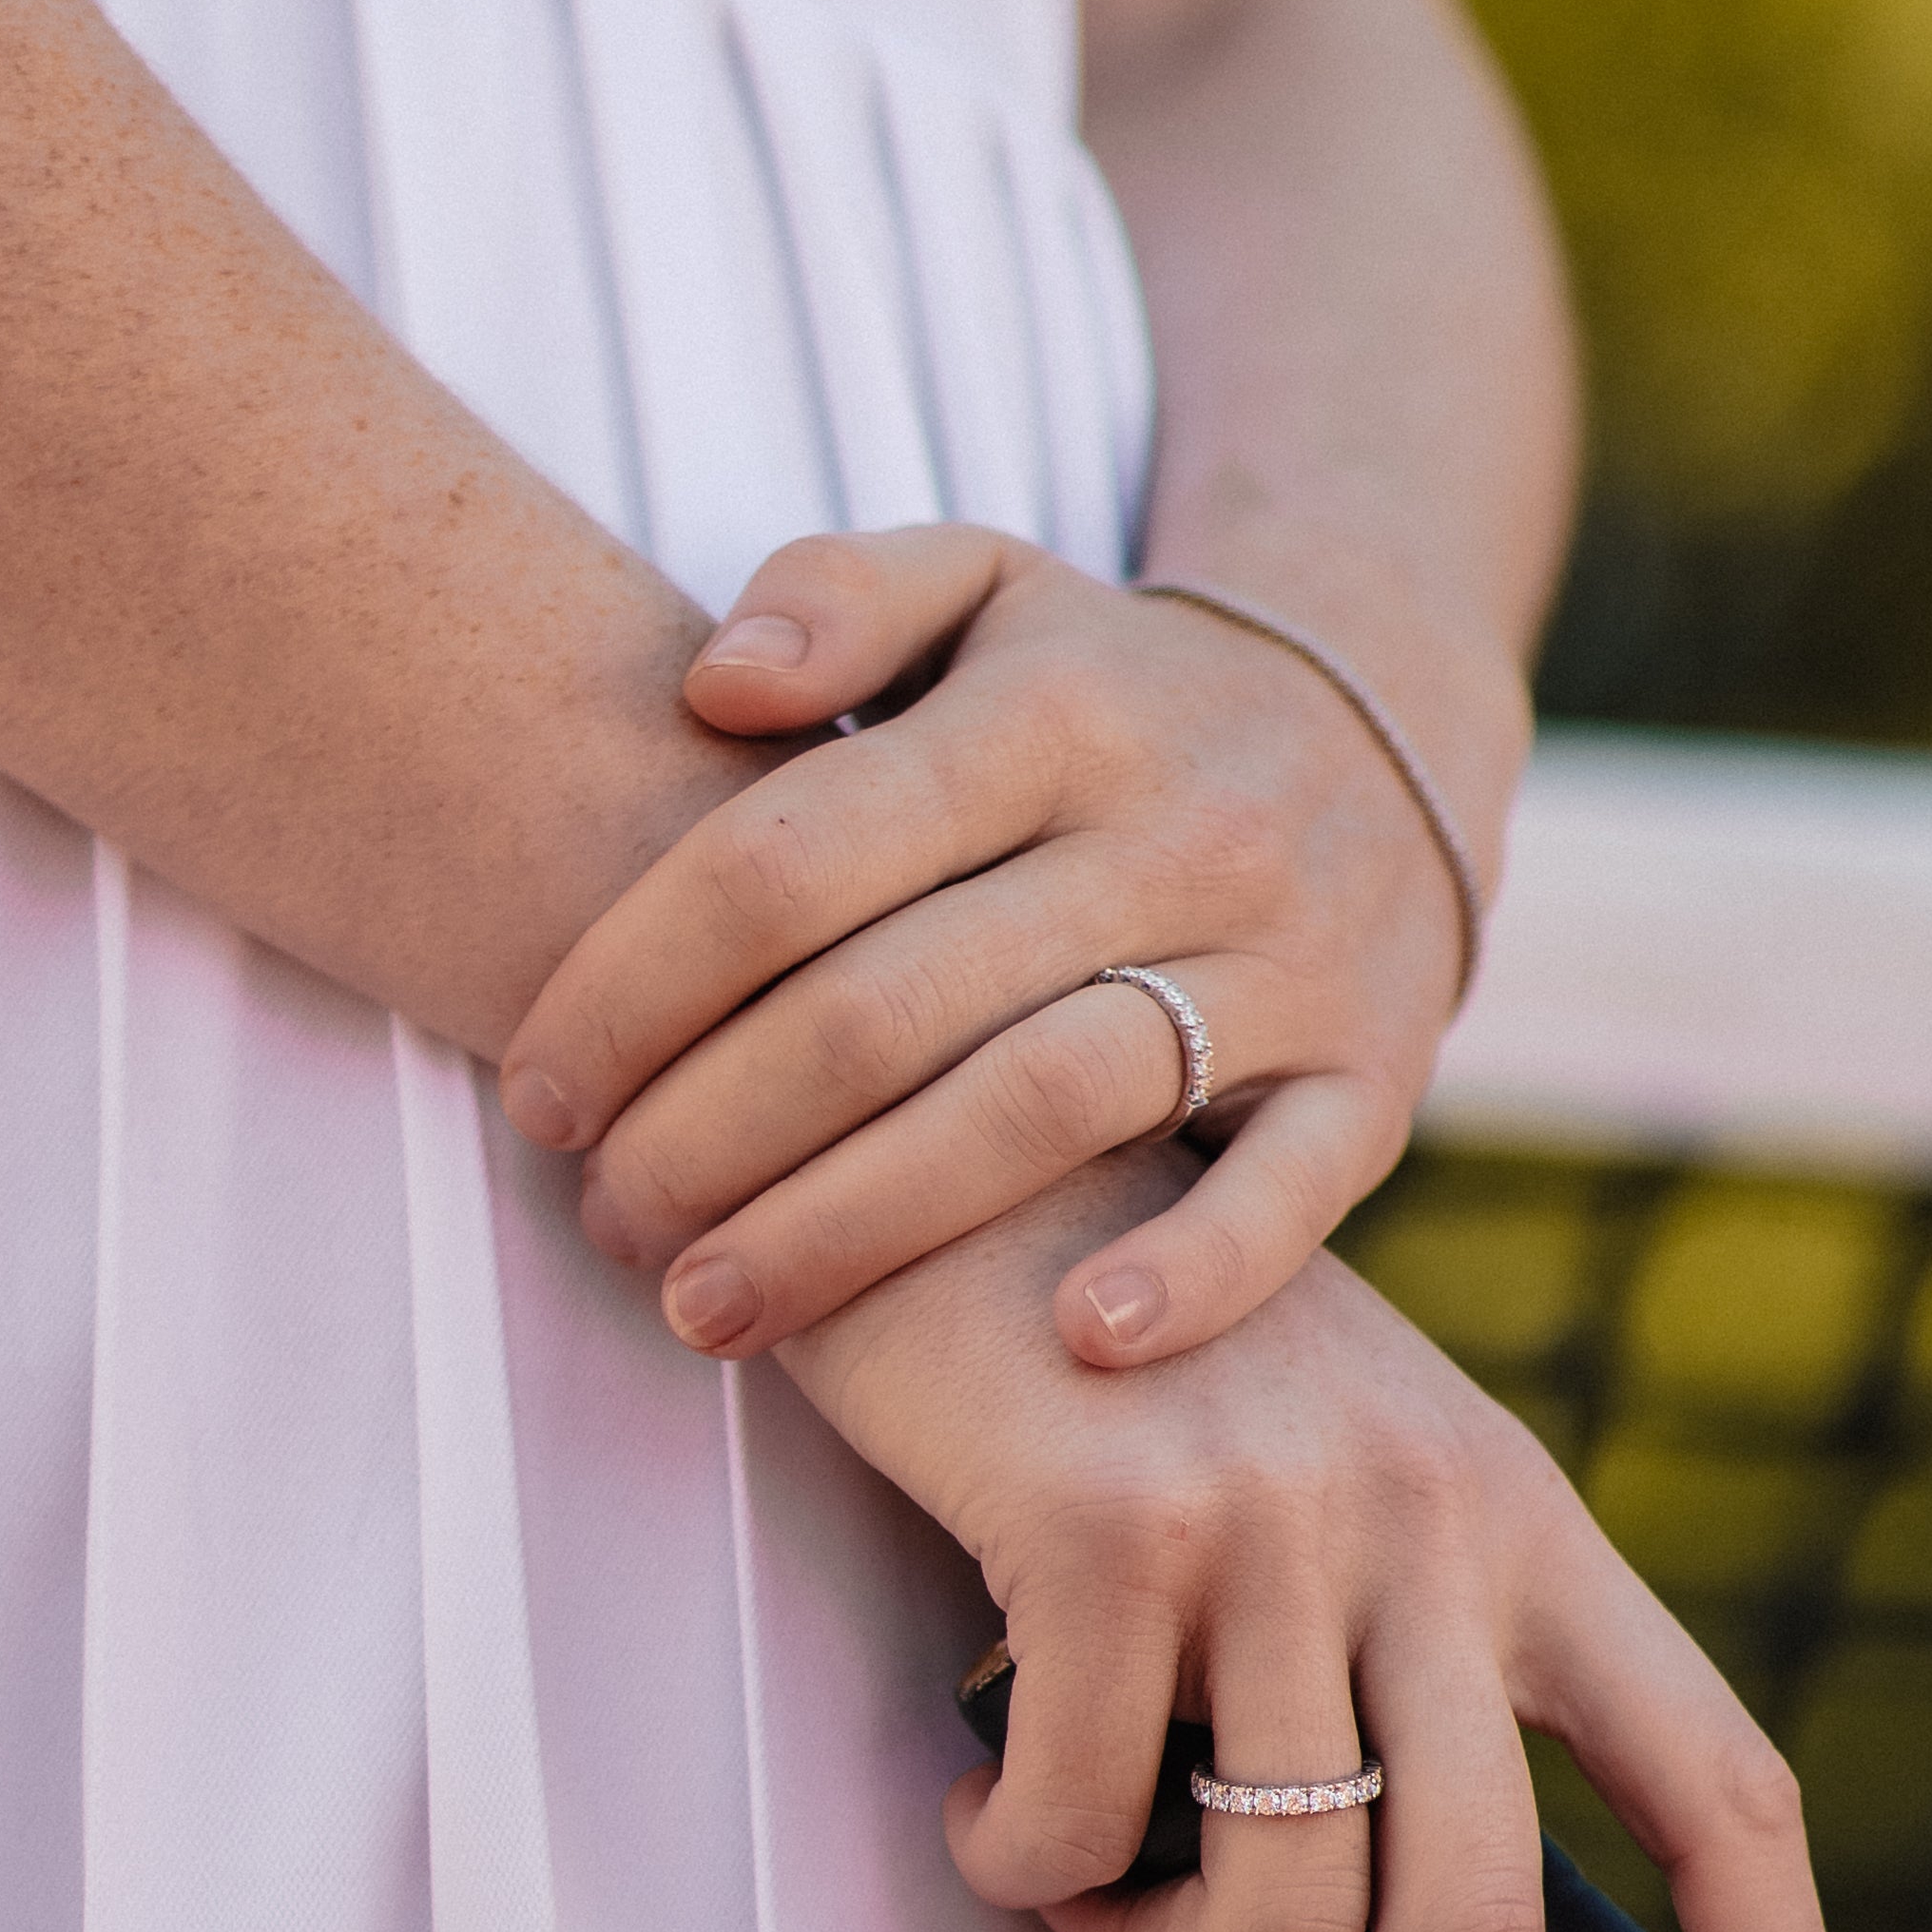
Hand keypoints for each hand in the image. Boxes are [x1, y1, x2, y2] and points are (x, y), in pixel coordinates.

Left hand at [499, 526, 1517, 1373]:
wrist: (1391, 732)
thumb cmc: (1111, 696)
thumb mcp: (988, 589)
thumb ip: (840, 591)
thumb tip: (709, 680)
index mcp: (1051, 708)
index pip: (791, 857)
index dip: (634, 985)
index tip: (540, 1091)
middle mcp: (1174, 828)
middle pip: (885, 1007)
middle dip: (707, 1136)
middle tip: (601, 1224)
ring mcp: (1283, 960)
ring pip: (1041, 1108)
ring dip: (854, 1229)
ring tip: (711, 1312)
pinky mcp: (1368, 1080)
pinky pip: (1288, 1191)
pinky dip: (1194, 1272)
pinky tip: (1075, 1342)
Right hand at [779, 1151, 1866, 1931]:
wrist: (945, 1135)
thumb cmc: (1119, 1348)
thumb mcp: (1327, 1466)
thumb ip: (1391, 1647)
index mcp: (1517, 1521)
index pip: (1719, 1786)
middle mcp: (1431, 1517)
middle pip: (1473, 1926)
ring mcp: (1274, 1519)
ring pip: (1264, 1906)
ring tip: (1077, 1900)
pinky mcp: (1106, 1523)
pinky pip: (1070, 1830)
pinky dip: (1015, 1867)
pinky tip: (980, 1801)